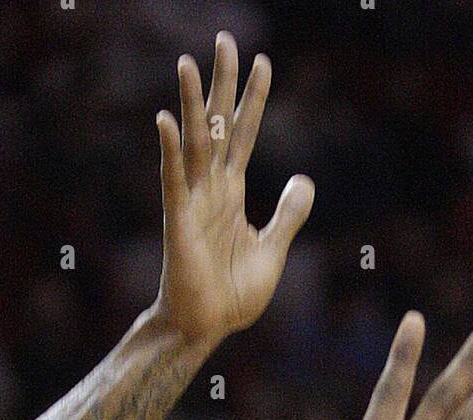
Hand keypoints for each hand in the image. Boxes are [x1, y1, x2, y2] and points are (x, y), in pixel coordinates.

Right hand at [153, 31, 313, 344]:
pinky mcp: (179, 223)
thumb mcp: (274, 250)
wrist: (207, 328)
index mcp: (233, 193)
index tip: (263, 62)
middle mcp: (211, 189)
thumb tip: (306, 180)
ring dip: (194, 104)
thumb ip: (288, 216)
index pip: (245, 135)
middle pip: (220, 125)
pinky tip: (166, 120)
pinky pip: (173, 181)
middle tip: (225, 39)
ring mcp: (193, 202)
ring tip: (189, 63)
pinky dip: (169, 151)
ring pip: (195, 144)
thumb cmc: (233, 294)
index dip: (254, 100)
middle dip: (224, 84)